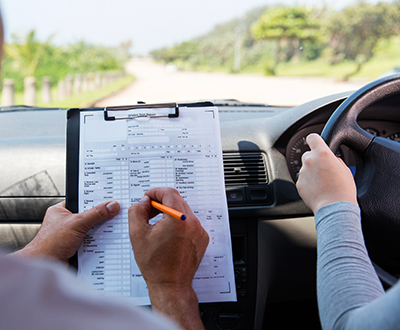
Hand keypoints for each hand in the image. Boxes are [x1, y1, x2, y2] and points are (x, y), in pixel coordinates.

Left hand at [13, 200, 119, 263]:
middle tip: (111, 215)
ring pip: (91, 229)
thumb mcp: (77, 223)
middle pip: (89, 215)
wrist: (44, 266)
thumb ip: (95, 214)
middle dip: (100, 218)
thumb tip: (111, 206)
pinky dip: (96, 243)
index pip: (83, 201)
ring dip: (98, 232)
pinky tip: (101, 243)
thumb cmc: (49, 244)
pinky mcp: (76, 246)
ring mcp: (71, 235)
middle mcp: (66, 222)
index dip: (96, 200)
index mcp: (62, 210)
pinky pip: (91, 241)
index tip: (110, 200)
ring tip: (105, 231)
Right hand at [129, 187, 208, 329]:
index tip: (148, 197)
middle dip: (161, 202)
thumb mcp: (137, 234)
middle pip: (177, 200)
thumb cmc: (155, 264)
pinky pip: (190, 223)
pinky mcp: (202, 238)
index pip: (169, 193)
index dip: (155, 192)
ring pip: (184, 211)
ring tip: (157, 225)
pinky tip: (168, 235)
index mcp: (178, 219)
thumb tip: (144, 202)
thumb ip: (137, 211)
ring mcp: (199, 231)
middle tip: (149, 211)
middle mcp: (192, 223)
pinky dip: (179, 223)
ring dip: (170, 213)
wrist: (170, 284)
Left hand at [296, 133, 357, 213]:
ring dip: (312, 172)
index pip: (312, 138)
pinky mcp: (299, 183)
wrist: (334, 207)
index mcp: (322, 153)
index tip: (316, 143)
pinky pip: (303, 179)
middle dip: (315, 160)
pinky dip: (308, 183)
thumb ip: (335, 160)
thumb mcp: (345, 169)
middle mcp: (309, 160)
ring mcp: (302, 172)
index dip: (315, 140)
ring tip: (323, 182)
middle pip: (308, 154)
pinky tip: (318, 189)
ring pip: (306, 168)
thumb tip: (331, 160)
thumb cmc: (343, 190)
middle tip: (324, 170)